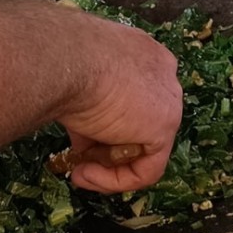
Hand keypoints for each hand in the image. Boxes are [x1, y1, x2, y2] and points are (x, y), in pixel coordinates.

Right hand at [52, 13, 182, 192]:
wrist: (65, 59)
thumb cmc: (64, 58)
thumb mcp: (77, 79)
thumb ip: (91, 107)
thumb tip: (84, 138)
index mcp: (143, 53)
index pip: (134, 98)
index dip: (107, 124)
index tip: (81, 136)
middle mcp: (163, 72)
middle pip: (141, 123)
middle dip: (109, 146)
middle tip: (80, 159)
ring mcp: (169, 100)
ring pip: (144, 149)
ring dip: (108, 168)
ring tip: (78, 172)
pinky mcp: (165, 127)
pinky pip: (146, 169)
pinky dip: (114, 180)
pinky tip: (85, 173)